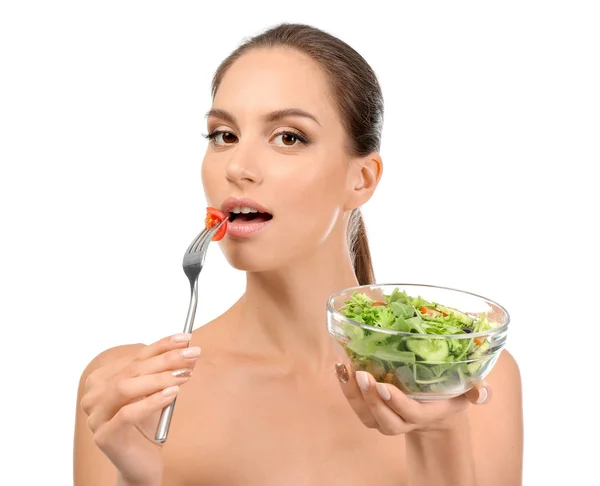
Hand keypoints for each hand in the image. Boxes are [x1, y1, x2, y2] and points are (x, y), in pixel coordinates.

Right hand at [80, 333, 199, 483]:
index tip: (185, 338)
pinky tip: (172, 394)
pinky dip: (152, 401)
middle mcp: (94, 395)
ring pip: (125, 388)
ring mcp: (95, 416)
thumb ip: (169, 371)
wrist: (143, 462)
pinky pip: (127, 413)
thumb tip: (188, 349)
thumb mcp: (159, 392)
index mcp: (102, 379)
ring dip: (159, 378)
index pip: (136, 356)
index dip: (161, 345)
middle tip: (192, 354)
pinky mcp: (104, 436)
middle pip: (132, 369)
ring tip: (184, 374)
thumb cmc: (148, 424)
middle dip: (165, 359)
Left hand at [335, 361, 491, 434]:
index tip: (382, 384)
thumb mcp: (465, 393)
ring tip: (345, 368)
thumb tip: (483, 391)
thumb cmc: (448, 396)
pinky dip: (345, 388)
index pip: (408, 414)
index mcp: (424, 415)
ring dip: (352, 393)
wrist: (433, 413)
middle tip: (361, 373)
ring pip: (365, 414)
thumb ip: (476, 391)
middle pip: (383, 419)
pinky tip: (340, 367)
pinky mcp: (371, 413)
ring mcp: (384, 419)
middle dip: (370, 398)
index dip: (394, 401)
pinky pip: (355, 406)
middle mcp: (402, 421)